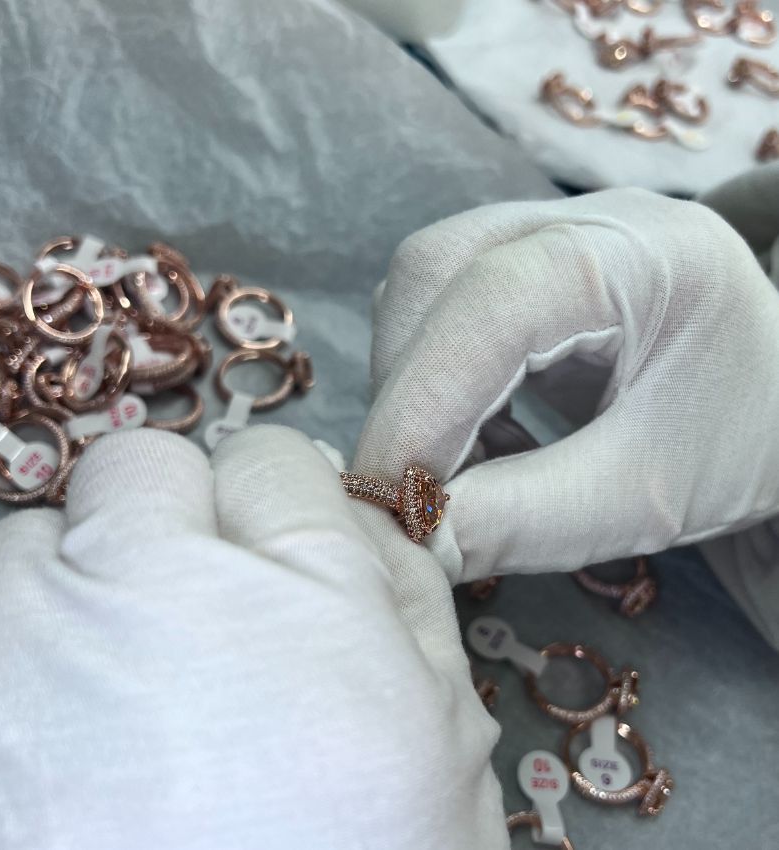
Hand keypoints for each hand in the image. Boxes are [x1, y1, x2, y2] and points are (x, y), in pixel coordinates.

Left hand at [0, 428, 504, 849]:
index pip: (267, 458)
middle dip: (164, 524)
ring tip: (107, 715)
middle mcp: (149, 601)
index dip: (277, 509)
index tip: (274, 557)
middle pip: (136, 468)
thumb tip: (345, 507)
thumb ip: (399, 590)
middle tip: (184, 622)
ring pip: (28, 553)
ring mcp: (9, 673)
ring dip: (68, 607)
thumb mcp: (441, 733)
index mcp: (303, 596)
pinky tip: (48, 779)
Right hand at [354, 188, 778, 583]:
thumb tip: (418, 539)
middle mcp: (585, 218)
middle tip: (416, 493)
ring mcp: (551, 231)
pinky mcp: (528, 263)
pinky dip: (436, 380)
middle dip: (408, 395)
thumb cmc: (742, 443)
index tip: (389, 501)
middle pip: (433, 276)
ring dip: (417, 388)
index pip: (490, 307)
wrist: (777, 408)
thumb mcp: (646, 496)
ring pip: (423, 287)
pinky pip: (440, 306)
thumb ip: (523, 519)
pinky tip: (485, 437)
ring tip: (466, 468)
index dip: (421, 405)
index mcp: (642, 254)